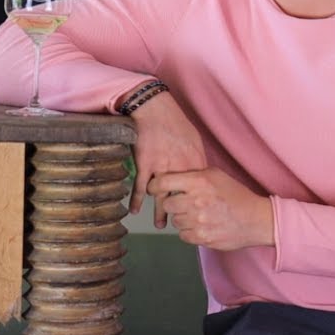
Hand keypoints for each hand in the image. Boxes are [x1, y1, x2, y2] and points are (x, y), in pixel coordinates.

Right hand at [125, 90, 206, 227]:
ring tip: (162, 226)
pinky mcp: (144, 165)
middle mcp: (179, 168)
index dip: (198, 203)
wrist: (154, 108)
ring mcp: (161, 167)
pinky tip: (135, 210)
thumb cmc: (175, 121)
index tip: (198, 212)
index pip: (199, 190)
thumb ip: (196, 159)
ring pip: (162, 196)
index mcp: (194, 162)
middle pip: (183, 197)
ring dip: (161, 212)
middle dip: (183, 212)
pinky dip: (137, 199)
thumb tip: (199, 173)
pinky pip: (140, 187)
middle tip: (184, 225)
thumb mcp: (194, 139)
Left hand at [146, 167, 274, 250]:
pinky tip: (201, 226)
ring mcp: (199, 221)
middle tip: (184, 204)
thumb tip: (170, 176)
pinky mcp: (202, 238)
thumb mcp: (216, 175)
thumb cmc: (236, 195)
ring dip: (182, 219)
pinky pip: (183, 235)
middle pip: (167, 204)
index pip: (164, 182)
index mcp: (199, 182)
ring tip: (197, 215)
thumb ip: (193, 174)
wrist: (256, 220)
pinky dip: (189, 232)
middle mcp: (196, 201)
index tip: (155, 188)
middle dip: (173, 204)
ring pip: (175, 221)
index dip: (155, 185)